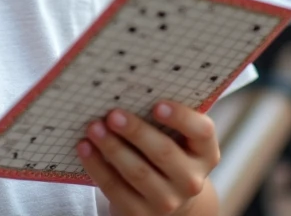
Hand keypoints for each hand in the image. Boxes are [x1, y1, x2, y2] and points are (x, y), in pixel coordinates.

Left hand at [77, 102, 219, 215]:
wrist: (168, 198)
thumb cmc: (168, 152)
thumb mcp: (177, 137)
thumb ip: (164, 117)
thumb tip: (126, 87)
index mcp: (205, 153)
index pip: (201, 132)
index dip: (181, 118)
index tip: (157, 105)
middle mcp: (191, 179)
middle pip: (164, 153)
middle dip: (136, 132)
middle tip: (112, 114)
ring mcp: (168, 201)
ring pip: (137, 173)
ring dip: (112, 148)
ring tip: (94, 128)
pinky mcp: (141, 214)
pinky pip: (116, 189)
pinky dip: (97, 167)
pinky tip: (85, 148)